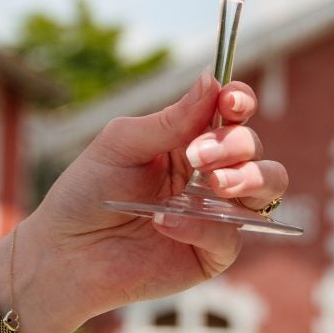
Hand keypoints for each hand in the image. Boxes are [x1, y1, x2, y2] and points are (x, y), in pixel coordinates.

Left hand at [5, 69, 286, 332]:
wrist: (64, 253)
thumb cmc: (87, 192)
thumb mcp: (122, 143)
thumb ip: (170, 119)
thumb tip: (212, 79)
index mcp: (191, 139)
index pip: (233, 112)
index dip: (240, 101)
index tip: (230, 102)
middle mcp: (211, 173)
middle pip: (254, 147)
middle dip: (235, 145)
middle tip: (197, 155)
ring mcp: (216, 212)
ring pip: (268, 186)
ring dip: (248, 178)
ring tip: (213, 184)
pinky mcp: (212, 252)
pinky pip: (231, 235)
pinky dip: (203, 225)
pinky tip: (166, 222)